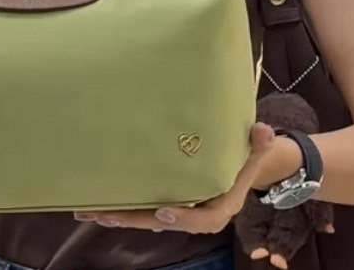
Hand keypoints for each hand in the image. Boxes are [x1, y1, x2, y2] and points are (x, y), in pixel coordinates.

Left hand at [75, 123, 275, 233]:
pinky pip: (143, 208)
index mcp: (221, 206)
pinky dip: (122, 207)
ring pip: (148, 217)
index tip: (163, 210)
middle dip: (134, 219)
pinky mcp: (167, 201)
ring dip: (119, 215)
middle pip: (164, 222)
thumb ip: (258, 143)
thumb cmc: (246, 156)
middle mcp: (197, 212)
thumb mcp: (255, 150)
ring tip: (90, 211)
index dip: (184, 218)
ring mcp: (180, 208)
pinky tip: (97, 205)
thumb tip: (263, 131)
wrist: (241, 164)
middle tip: (106, 213)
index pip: (204, 220)